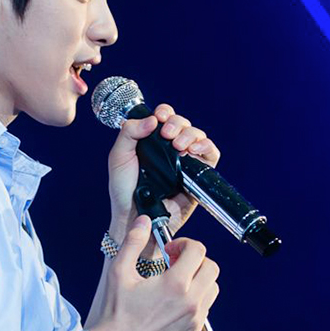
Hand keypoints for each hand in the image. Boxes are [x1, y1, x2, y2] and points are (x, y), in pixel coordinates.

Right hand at [86, 216, 220, 330]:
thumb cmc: (115, 314)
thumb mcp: (119, 272)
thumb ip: (133, 242)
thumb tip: (144, 222)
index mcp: (175, 284)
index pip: (198, 251)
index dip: (185, 244)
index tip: (171, 249)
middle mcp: (191, 302)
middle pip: (211, 268)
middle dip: (196, 260)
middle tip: (176, 263)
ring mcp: (194, 320)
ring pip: (212, 289)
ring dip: (199, 280)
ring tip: (176, 283)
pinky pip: (205, 310)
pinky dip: (195, 300)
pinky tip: (173, 303)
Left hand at [106, 103, 221, 237]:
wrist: (134, 217)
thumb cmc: (123, 191)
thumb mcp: (118, 156)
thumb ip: (129, 133)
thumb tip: (152, 119)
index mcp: (152, 142)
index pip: (165, 118)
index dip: (166, 113)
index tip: (160, 117)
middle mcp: (169, 151)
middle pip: (184, 124)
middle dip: (178, 124)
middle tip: (167, 135)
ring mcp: (184, 163)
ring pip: (198, 137)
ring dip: (191, 135)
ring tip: (179, 146)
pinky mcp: (196, 177)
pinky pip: (211, 156)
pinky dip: (207, 147)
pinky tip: (194, 150)